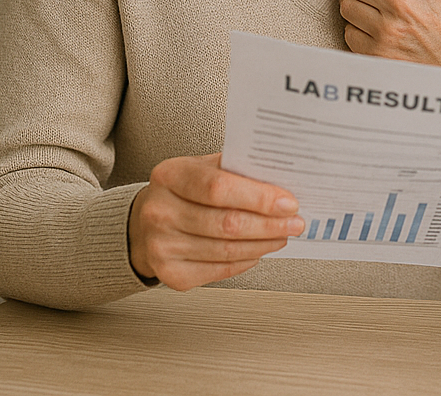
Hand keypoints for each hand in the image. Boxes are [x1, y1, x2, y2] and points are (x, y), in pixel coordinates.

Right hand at [127, 153, 303, 290]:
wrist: (145, 222)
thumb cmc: (183, 191)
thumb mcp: (203, 167)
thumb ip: (237, 170)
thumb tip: (282, 181)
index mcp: (170, 175)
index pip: (219, 187)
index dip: (259, 197)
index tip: (288, 202)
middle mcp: (160, 211)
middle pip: (226, 223)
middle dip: (270, 225)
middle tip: (294, 223)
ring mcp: (161, 245)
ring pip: (226, 250)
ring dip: (263, 244)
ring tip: (281, 236)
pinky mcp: (170, 273)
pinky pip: (219, 270)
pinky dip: (246, 261)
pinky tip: (258, 251)